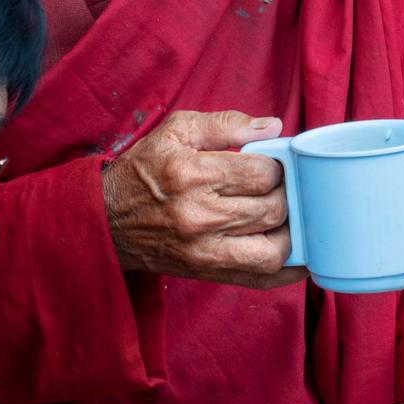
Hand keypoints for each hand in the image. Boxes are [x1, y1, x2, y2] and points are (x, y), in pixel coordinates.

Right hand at [102, 109, 308, 289]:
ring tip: (284, 216)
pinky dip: (286, 272)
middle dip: (286, 195)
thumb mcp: (175, 132)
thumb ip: (225, 124)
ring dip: (289, 232)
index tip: (270, 165)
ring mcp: (204, 250)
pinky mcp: (206, 272)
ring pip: (273, 249)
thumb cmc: (143, 171)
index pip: (262, 173)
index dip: (277, 166)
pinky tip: (299, 256)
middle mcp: (200, 215)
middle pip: (272, 209)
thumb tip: (274, 126)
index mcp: (194, 174)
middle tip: (279, 188)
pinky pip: (259, 279)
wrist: (104, 221)